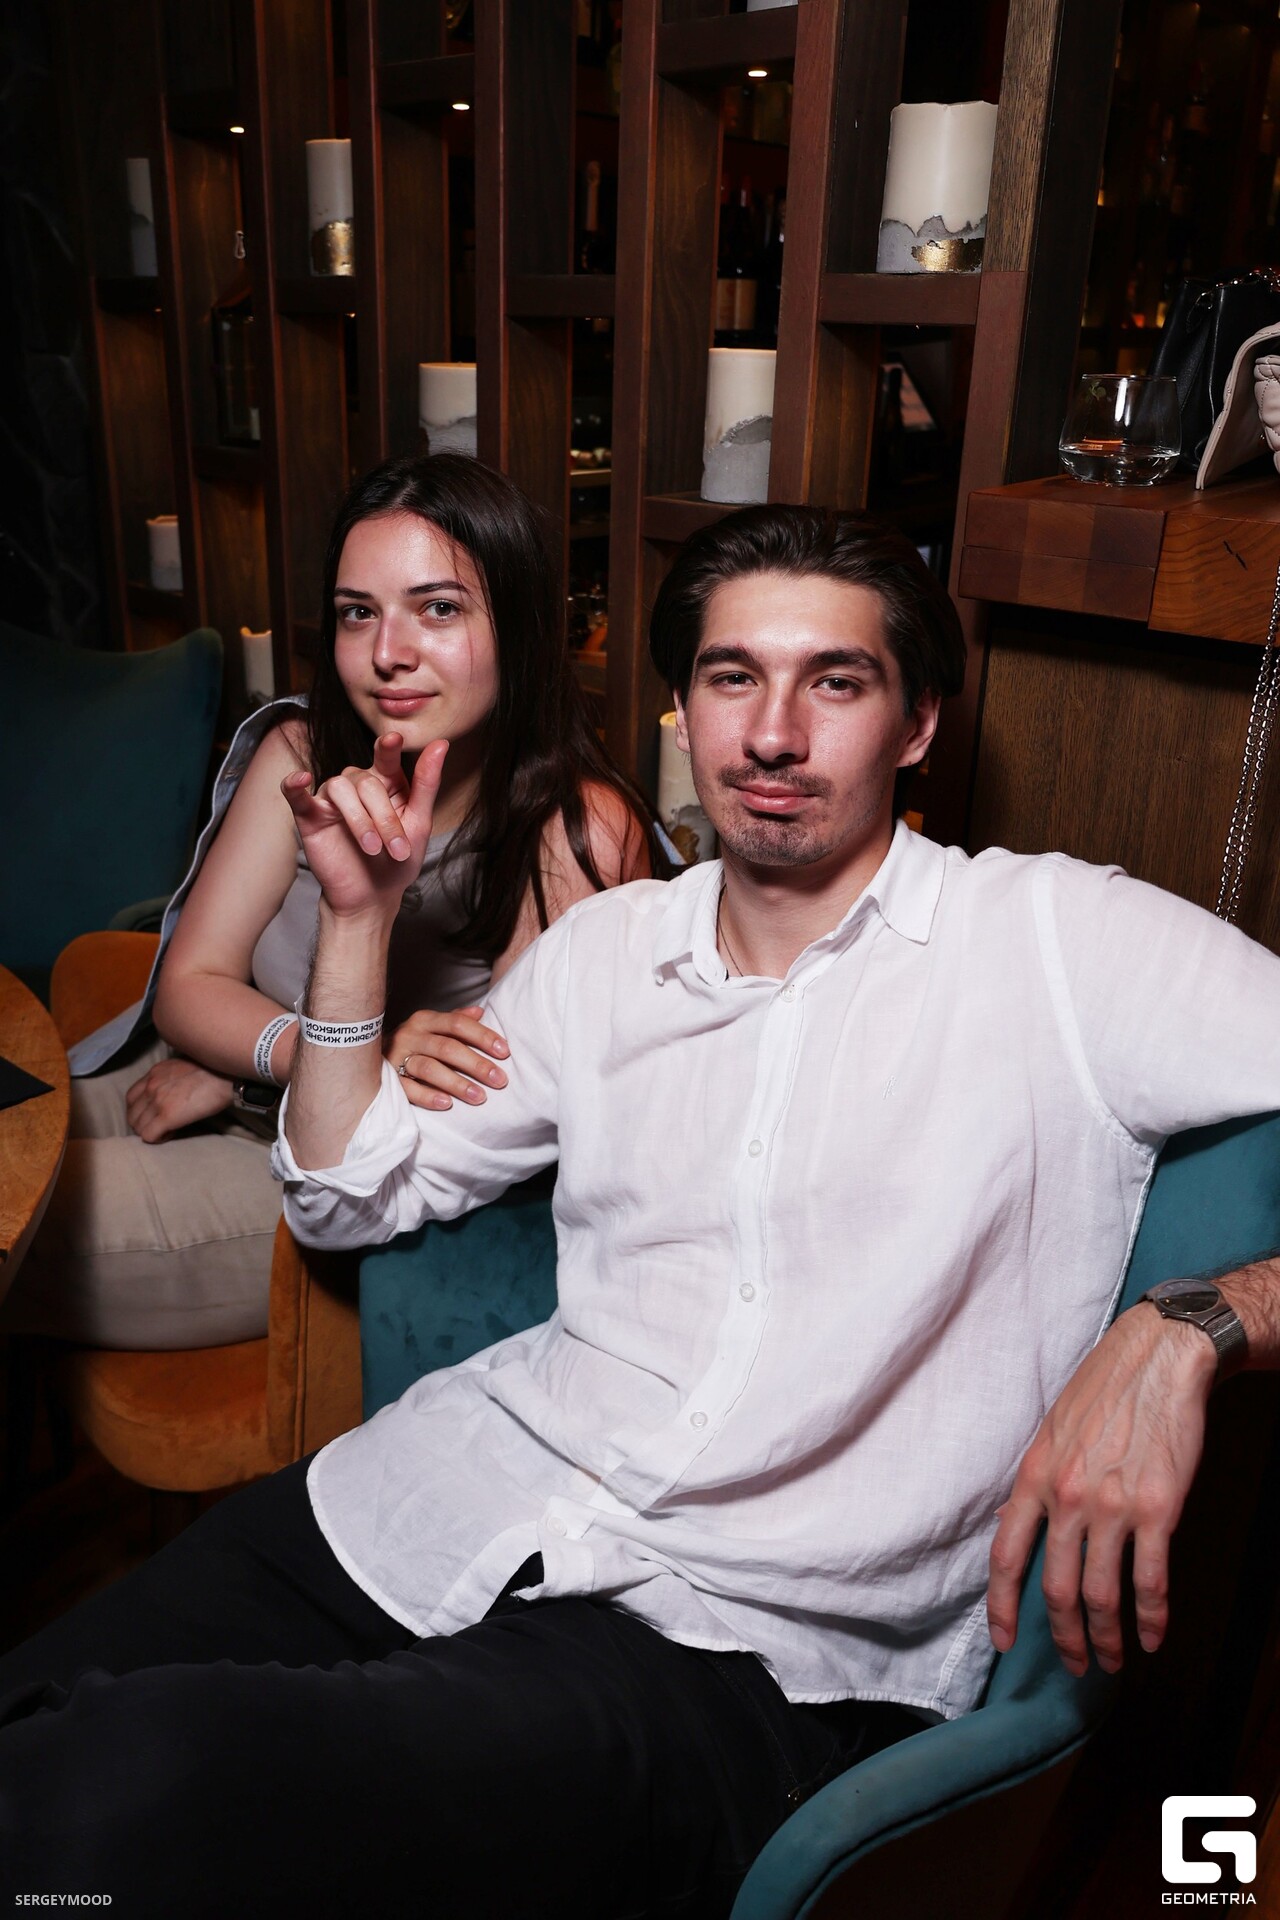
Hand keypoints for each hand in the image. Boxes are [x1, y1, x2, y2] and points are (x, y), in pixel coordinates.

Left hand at [126, 1056, 234, 1142]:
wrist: (226, 1076)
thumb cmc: (214, 1071)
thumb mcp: (183, 1067)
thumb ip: (169, 1078)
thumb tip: (170, 1092)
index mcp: (155, 1073)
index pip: (131, 1097)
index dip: (139, 1110)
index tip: (153, 1115)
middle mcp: (151, 1086)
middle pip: (132, 1114)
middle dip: (143, 1124)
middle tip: (160, 1127)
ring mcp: (157, 1101)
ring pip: (137, 1127)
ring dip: (150, 1132)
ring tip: (168, 1130)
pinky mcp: (167, 1116)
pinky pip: (148, 1136)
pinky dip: (158, 1139)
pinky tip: (172, 1134)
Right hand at [281, 734, 447, 919]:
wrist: (372, 898)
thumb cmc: (397, 861)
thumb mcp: (420, 823)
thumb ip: (427, 784)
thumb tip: (441, 744)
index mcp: (386, 782)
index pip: (386, 756)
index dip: (389, 747)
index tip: (394, 740)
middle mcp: (357, 785)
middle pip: (367, 782)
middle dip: (385, 818)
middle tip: (397, 850)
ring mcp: (332, 799)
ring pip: (339, 787)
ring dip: (359, 819)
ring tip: (371, 848)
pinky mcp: (309, 816)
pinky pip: (295, 793)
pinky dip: (294, 784)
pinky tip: (301, 779)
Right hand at [386, 1006, 509, 1110]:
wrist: (365, 1055)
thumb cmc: (412, 1042)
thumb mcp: (431, 1026)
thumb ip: (455, 1019)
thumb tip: (480, 1012)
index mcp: (425, 1020)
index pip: (458, 1024)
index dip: (483, 1037)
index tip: (505, 1052)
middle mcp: (410, 1035)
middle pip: (447, 1048)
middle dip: (476, 1064)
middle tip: (499, 1080)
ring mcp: (397, 1057)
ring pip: (430, 1068)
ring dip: (457, 1083)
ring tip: (479, 1097)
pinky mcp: (388, 1079)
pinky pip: (408, 1089)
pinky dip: (428, 1096)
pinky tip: (446, 1104)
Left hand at [986, 1304, 1215, 1675]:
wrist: (1159, 1358)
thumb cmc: (1105, 1389)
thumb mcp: (1052, 1429)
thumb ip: (1039, 1481)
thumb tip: (1022, 1525)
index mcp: (1035, 1475)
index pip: (1006, 1556)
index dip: (1001, 1607)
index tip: (1004, 1642)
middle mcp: (1068, 1496)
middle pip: (1057, 1589)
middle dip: (1064, 1637)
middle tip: (1075, 1663)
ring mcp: (1113, 1505)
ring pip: (1102, 1594)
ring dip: (1107, 1637)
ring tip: (1114, 1659)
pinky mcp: (1158, 1509)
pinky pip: (1151, 1579)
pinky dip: (1152, 1616)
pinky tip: (1154, 1635)